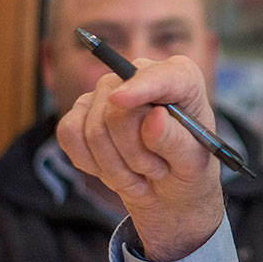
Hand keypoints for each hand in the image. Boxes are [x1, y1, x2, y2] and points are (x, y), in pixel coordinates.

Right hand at [57, 55, 224, 260]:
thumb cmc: (187, 168)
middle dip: (134, 154)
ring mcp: (108, 90)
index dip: (139, 87)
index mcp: (181, 78)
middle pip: (118, 112)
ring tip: (141, 176)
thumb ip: (175, 141)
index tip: (120, 100)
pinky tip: (113, 171)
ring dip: (115, 167)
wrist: (167, 186)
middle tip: (157, 171)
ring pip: (93, 129)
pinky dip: (89, 162)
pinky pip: (69, 133)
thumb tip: (154, 117)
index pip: (160, 77)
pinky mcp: (83, 109)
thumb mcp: (193, 162)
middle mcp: (142, 75)